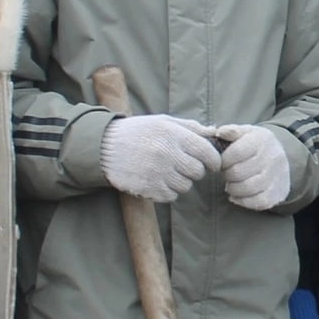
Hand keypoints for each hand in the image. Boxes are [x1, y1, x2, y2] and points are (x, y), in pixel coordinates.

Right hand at [101, 113, 219, 202]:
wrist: (105, 147)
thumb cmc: (137, 132)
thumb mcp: (162, 121)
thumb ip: (189, 127)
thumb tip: (213, 132)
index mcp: (172, 134)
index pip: (206, 152)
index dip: (214, 160)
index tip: (213, 164)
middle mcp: (166, 153)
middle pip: (197, 172)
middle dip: (195, 170)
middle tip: (184, 166)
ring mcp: (157, 172)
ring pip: (185, 186)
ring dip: (180, 181)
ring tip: (167, 171)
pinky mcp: (148, 188)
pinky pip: (171, 196)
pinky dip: (168, 191)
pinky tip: (157, 180)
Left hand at [212, 124, 292, 210]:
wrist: (281, 158)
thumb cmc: (255, 145)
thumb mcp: (246, 132)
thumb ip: (231, 131)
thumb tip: (219, 132)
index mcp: (262, 140)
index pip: (236, 152)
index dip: (223, 160)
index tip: (222, 162)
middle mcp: (272, 158)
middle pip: (239, 172)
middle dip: (227, 175)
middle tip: (226, 173)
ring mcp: (277, 177)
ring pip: (248, 188)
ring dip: (233, 188)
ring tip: (230, 184)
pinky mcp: (278, 193)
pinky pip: (258, 202)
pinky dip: (243, 201)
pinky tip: (237, 195)